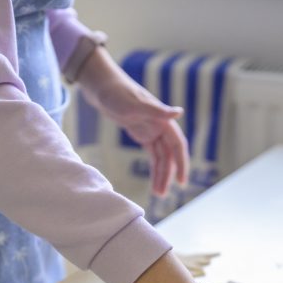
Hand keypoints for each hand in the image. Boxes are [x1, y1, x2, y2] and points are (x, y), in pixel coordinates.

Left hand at [77, 48, 189, 195]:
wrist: (101, 87)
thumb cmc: (117, 92)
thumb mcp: (134, 104)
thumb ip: (157, 110)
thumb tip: (180, 112)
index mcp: (162, 120)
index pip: (177, 145)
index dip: (181, 163)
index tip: (181, 181)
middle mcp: (160, 126)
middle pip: (170, 155)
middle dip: (168, 175)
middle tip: (163, 194)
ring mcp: (152, 131)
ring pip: (161, 158)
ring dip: (161, 175)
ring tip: (157, 194)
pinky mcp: (142, 134)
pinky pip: (153, 155)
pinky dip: (154, 168)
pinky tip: (154, 182)